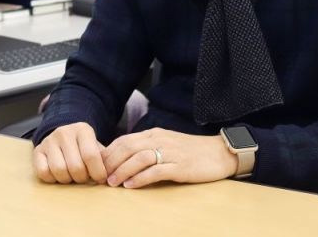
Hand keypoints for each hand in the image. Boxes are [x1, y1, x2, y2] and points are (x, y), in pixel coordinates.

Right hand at [33, 122, 106, 184]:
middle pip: (75, 166)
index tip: (100, 179)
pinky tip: (58, 175)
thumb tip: (111, 176)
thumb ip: (104, 160)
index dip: (98, 172)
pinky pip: (43, 172)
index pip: (91, 155)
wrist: (63, 136)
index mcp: (83, 130)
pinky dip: (52, 179)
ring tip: (72, 176)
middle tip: (84, 178)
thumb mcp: (96, 147)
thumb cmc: (84, 148)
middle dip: (82, 178)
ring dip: (67, 180)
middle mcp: (64, 132)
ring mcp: (49, 141)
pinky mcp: (37, 151)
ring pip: (59, 170)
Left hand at [103, 128, 236, 188]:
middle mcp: (160, 139)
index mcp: (154, 134)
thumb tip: (123, 159)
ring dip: (122, 170)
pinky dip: (141, 178)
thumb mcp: (166, 144)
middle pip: (127, 147)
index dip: (108, 153)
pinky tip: (131, 185)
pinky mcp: (180, 166)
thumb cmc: (191, 151)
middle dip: (110, 162)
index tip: (97, 166)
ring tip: (112, 183)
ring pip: (139, 157)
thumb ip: (147, 148)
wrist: (220, 153)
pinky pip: (156, 170)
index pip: (124, 140)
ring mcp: (170, 152)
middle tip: (100, 176)